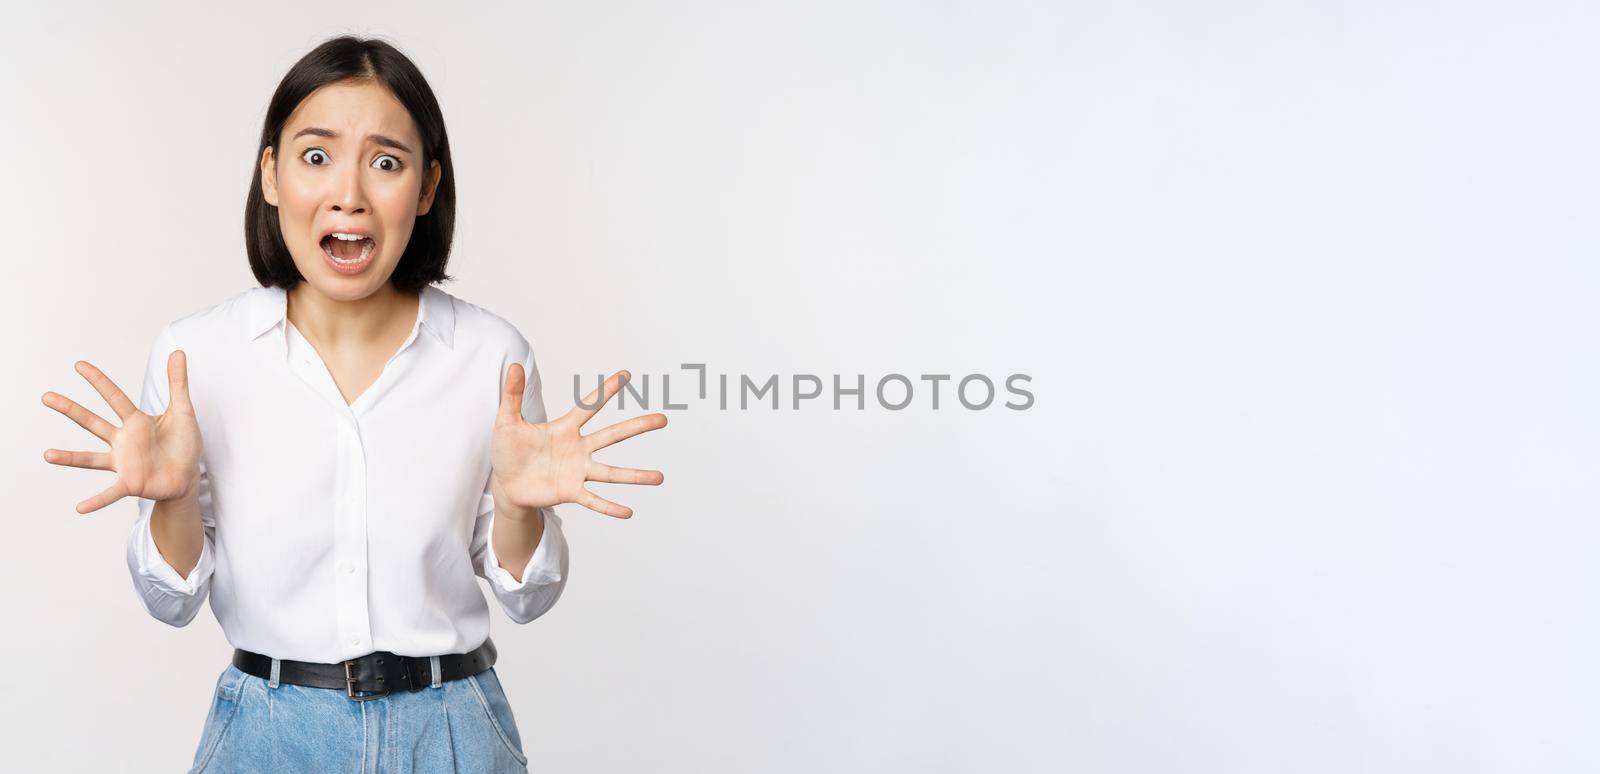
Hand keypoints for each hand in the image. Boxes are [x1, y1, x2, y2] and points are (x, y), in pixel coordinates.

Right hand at [41, 354, 202, 513]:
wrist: (188, 476)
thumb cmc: (184, 443)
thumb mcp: (184, 411)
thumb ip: (178, 383)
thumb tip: (177, 352)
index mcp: (136, 421)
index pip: (114, 397)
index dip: (98, 381)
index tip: (78, 365)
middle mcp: (124, 440)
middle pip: (93, 422)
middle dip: (71, 410)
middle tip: (46, 397)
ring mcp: (124, 462)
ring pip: (91, 458)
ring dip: (70, 458)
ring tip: (47, 455)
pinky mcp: (131, 482)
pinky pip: (110, 492)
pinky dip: (97, 500)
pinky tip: (80, 508)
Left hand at [490, 367, 666, 518]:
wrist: (506, 484)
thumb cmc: (508, 450)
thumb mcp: (506, 421)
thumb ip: (512, 394)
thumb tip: (515, 365)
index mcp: (565, 428)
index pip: (590, 405)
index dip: (607, 390)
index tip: (627, 374)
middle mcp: (578, 448)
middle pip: (612, 435)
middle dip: (637, 426)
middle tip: (662, 419)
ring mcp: (577, 471)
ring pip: (611, 472)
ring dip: (635, 475)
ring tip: (659, 477)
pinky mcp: (570, 492)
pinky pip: (593, 499)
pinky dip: (609, 506)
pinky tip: (628, 512)